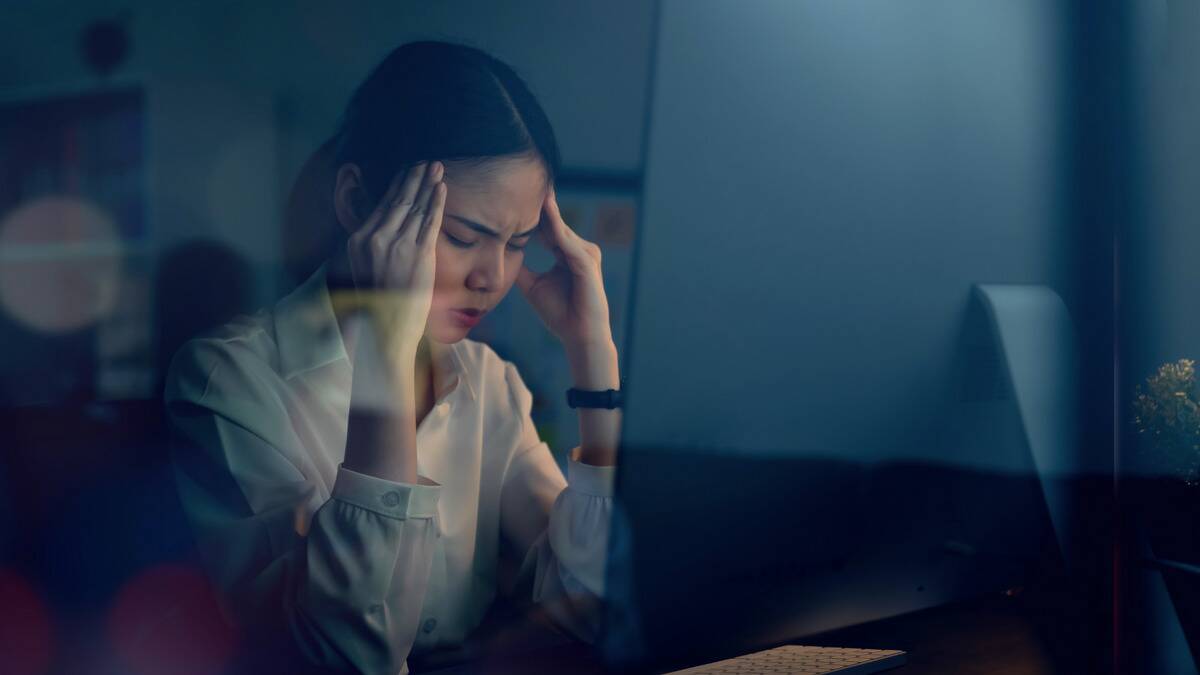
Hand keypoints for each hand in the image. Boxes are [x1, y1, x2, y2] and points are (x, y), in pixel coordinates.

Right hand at [336, 161, 445, 363]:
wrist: (387, 327)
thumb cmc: (380, 300)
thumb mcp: (366, 266)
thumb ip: (373, 243)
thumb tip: (384, 223)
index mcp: (359, 240)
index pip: (382, 206)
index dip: (397, 186)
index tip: (407, 172)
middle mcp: (376, 238)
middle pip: (399, 201)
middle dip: (414, 178)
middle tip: (425, 161)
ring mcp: (398, 245)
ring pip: (415, 207)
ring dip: (427, 184)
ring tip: (436, 167)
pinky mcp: (419, 254)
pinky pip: (430, 222)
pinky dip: (437, 202)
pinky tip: (442, 188)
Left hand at [516, 186, 613, 353]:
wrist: (580, 336)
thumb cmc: (560, 314)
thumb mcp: (533, 286)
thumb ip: (522, 269)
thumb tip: (500, 257)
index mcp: (567, 253)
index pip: (549, 226)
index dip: (533, 211)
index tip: (515, 192)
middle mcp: (580, 249)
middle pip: (556, 221)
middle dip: (541, 202)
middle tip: (525, 176)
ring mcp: (585, 254)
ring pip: (561, 228)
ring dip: (547, 210)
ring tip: (534, 190)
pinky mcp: (587, 263)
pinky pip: (567, 242)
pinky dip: (555, 228)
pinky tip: (544, 213)